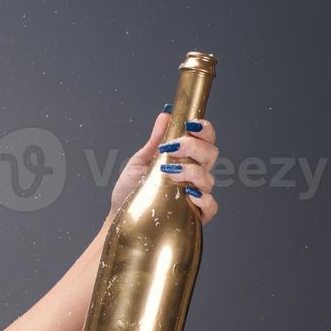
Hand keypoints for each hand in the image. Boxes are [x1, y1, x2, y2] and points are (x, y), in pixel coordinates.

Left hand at [109, 109, 219, 224]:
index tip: (190, 124)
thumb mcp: (139, 161)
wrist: (119, 214)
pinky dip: (204, 200)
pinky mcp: (194, 215)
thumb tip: (165, 114)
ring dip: (191, 171)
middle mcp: (194, 175)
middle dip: (194, 147)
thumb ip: (155, 140)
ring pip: (209, 179)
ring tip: (169, 172)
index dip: (204, 130)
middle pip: (211, 154)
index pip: (205, 140)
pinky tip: (190, 195)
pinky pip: (210, 206)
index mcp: (185, 159)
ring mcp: (196, 195)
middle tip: (172, 148)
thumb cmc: (130, 189)